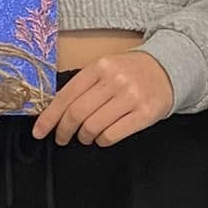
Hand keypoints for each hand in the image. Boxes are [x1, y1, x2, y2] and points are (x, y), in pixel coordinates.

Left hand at [31, 50, 173, 145]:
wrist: (168, 69)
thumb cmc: (130, 72)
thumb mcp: (105, 69)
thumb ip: (83, 86)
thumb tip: (54, 111)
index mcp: (99, 67)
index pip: (66, 95)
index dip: (49, 117)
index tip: (39, 131)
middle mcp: (114, 80)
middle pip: (77, 113)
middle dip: (64, 131)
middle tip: (62, 138)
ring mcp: (131, 97)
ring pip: (93, 126)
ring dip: (84, 137)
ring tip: (86, 136)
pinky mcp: (144, 113)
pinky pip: (112, 135)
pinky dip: (102, 141)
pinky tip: (103, 137)